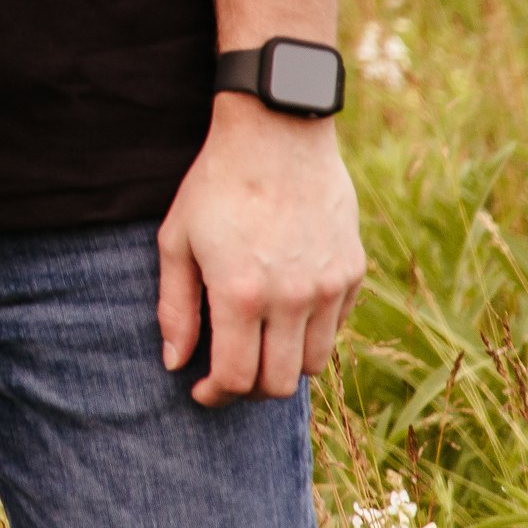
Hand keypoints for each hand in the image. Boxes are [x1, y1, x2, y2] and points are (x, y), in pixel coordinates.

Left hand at [157, 93, 366, 406]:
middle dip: (248, 389)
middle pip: (278, 383)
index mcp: (241, 294)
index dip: (216, 395)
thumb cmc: (216, 183)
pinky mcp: (353, 272)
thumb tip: (175, 362)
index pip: (237, 378)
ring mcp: (328, 287)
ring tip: (257, 343)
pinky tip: (286, 310)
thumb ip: (174, 307)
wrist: (276, 132)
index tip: (202, 391)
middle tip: (228, 373)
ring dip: (282, 364)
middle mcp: (292, 299)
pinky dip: (311, 332)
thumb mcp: (176, 240)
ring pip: (312, 362)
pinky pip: (336, 327)